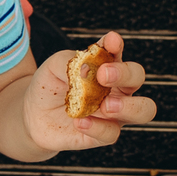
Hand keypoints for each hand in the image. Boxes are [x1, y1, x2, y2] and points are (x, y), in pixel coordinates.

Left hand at [23, 31, 156, 151]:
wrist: (34, 116)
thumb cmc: (50, 85)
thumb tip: (86, 71)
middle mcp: (116, 87)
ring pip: (143, 110)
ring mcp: (114, 112)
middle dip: (126, 74)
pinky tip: (80, 121)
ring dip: (128, 106)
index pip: (117, 50)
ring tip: (105, 105)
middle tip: (103, 75)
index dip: (116, 44)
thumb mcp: (54, 67)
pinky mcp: (104, 134)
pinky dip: (98, 127)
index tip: (111, 41)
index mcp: (106, 64)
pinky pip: (112, 133)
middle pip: (138, 77)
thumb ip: (70, 64)